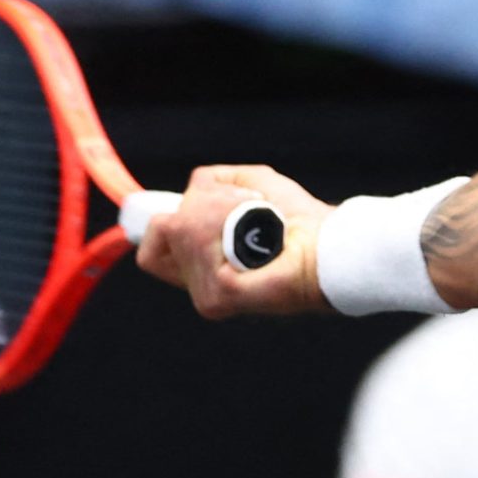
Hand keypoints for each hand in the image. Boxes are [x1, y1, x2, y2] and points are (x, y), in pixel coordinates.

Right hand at [134, 165, 332, 318]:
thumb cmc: (296, 217)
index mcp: (201, 268)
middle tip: (245, 206)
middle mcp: (199, 285)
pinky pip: (197, 237)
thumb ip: (211, 182)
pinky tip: (254, 227)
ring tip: (256, 218)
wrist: (327, 242)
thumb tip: (188, 188)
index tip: (194, 208)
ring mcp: (206, 293)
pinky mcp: (218, 296)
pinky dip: (226, 216)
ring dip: (220, 207)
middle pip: (164, 229)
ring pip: (179, 227)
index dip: (162, 226)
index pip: (150, 253)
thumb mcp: (248, 184)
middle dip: (203, 203)